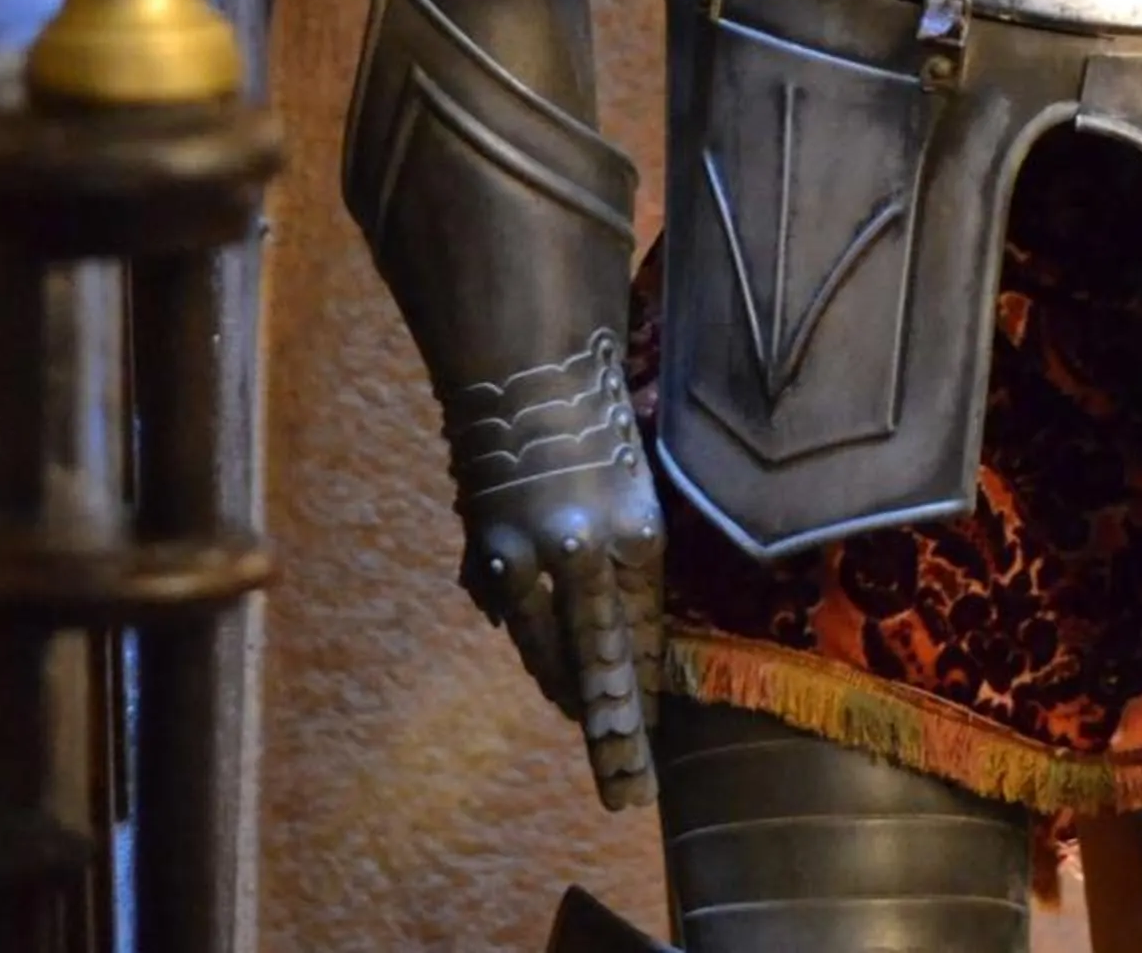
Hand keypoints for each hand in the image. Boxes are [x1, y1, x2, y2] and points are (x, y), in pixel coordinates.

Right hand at [452, 334, 665, 809]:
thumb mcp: (640, 476)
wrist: (521, 358)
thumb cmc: (600, 403)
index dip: (644, 689)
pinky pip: (508, 612)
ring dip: (562, 688)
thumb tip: (630, 606)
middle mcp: (585, 557)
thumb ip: (629, 548)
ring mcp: (529, 559)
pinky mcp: (489, 549)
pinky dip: (525, 640)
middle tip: (627, 783)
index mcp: (638, 533)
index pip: (642, 637)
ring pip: (546, 646)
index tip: (652, 733)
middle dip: (609, 725)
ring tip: (580, 724)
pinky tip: (538, 661)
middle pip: (597, 663)